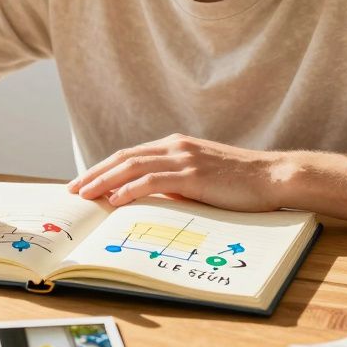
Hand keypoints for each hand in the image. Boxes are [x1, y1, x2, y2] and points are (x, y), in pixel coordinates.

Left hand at [66, 133, 288, 211]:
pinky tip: (116, 199)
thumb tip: (148, 200)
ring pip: (133, 166)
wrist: (273, 177)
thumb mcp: (201, 180)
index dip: (103, 168)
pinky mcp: (194, 174)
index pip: (129, 155)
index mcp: (175, 145)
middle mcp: (175, 146)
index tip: (83, 182)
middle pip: (124, 157)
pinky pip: (154, 180)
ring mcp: (184, 158)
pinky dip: (131, 189)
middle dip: (95, 174)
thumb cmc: (239, 183)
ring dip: (105, 181)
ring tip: (85, 195)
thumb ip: (174, 184)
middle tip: (73, 190)